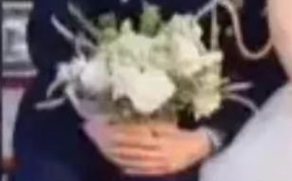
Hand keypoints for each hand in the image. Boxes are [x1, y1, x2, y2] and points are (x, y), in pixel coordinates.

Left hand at [85, 120, 211, 175]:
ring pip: (126, 158)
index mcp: (160, 137)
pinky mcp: (156, 171)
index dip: (112, 127)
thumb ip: (149, 124)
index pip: (130, 133)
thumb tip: (125, 120)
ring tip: (96, 141)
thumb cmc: (184, 131)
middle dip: (105, 138)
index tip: (98, 120)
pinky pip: (135, 169)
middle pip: (124, 147)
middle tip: (89, 129)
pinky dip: (121, 163)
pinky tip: (112, 157)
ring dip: (109, 150)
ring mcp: (155, 164)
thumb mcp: (168, 123)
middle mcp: (156, 153)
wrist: (202, 147)